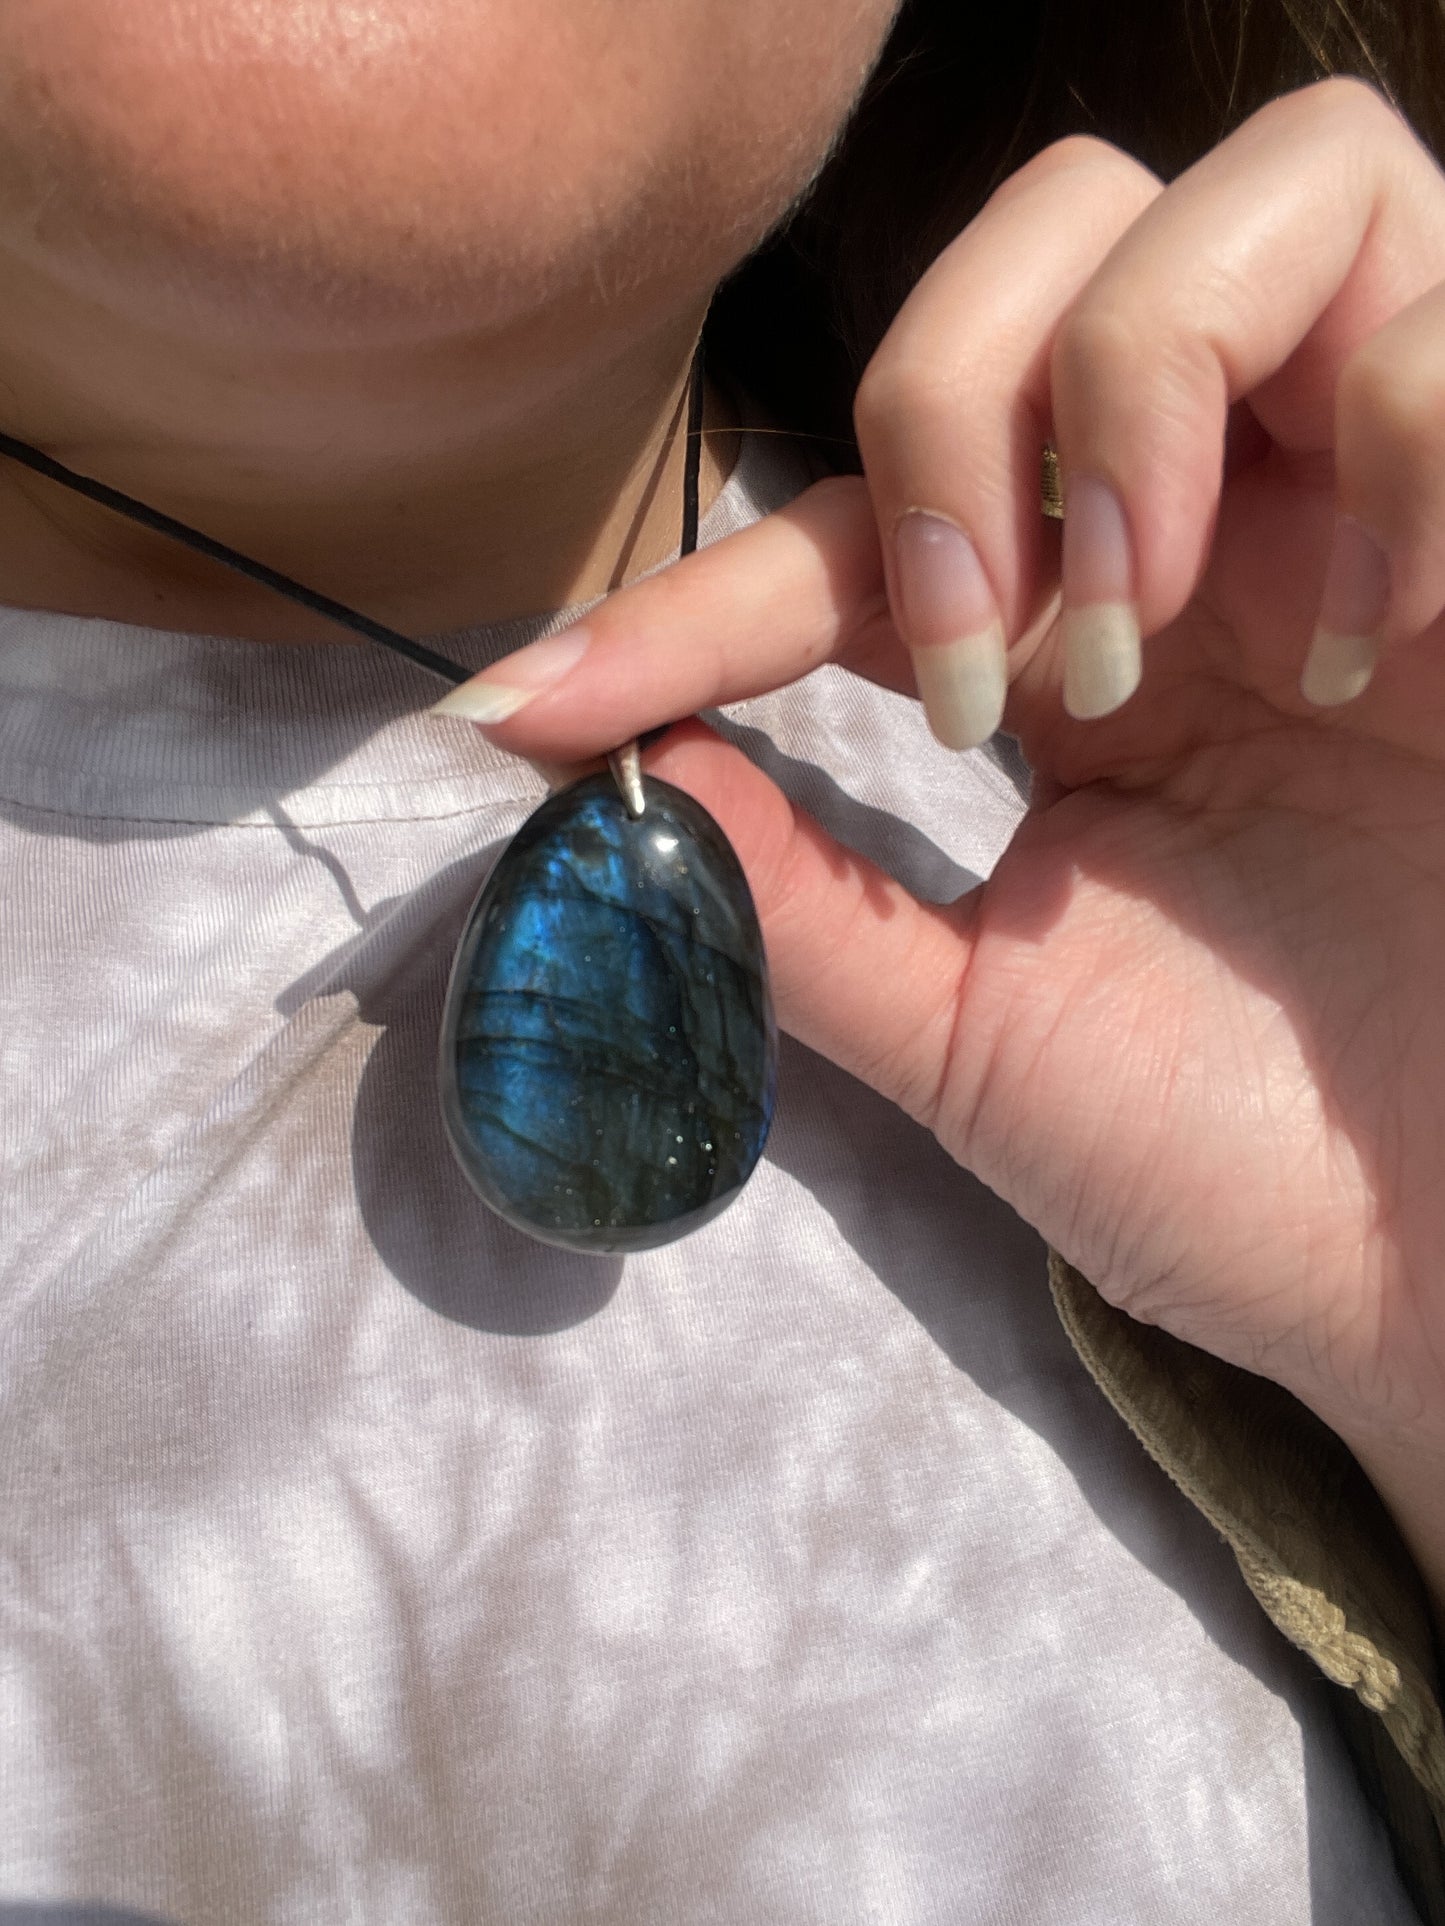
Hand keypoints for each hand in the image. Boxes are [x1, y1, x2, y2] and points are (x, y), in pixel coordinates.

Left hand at [440, 79, 1444, 1579]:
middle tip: (977, 665)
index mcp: (1076, 640)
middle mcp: (1221, 527)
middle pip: (1056, 226)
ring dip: (1142, 396)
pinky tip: (1380, 646)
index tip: (537, 708)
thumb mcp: (971, 1032)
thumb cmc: (1230, 1157)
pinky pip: (1442, 327)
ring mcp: (1376, 496)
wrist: (1435, 1259)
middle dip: (957, 409)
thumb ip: (799, 903)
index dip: (689, 597)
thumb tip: (607, 784)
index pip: (857, 517)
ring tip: (1155, 630)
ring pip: (1258, 193)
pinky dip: (1384, 450)